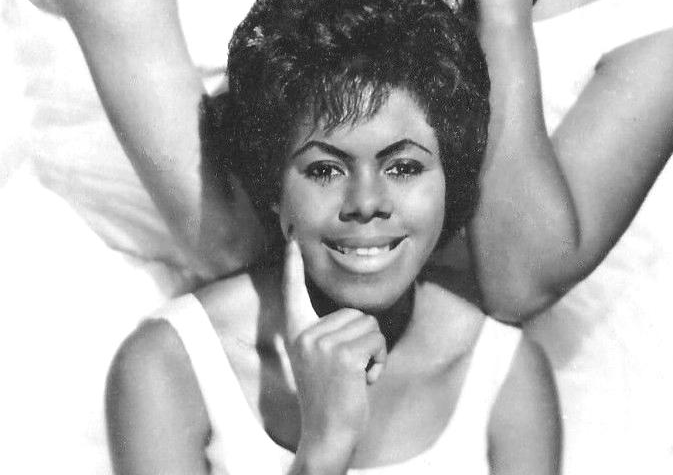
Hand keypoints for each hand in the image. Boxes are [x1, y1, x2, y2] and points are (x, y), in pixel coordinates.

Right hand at [284, 236, 385, 473]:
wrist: (328, 435)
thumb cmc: (331, 398)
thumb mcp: (320, 360)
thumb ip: (327, 334)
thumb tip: (352, 317)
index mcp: (297, 333)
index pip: (294, 292)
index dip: (293, 264)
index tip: (293, 237)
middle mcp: (306, 334)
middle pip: (355, 313)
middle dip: (364, 341)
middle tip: (347, 372)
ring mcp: (323, 344)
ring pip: (370, 325)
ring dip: (373, 351)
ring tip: (355, 377)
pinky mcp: (343, 355)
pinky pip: (377, 340)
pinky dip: (379, 361)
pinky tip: (363, 381)